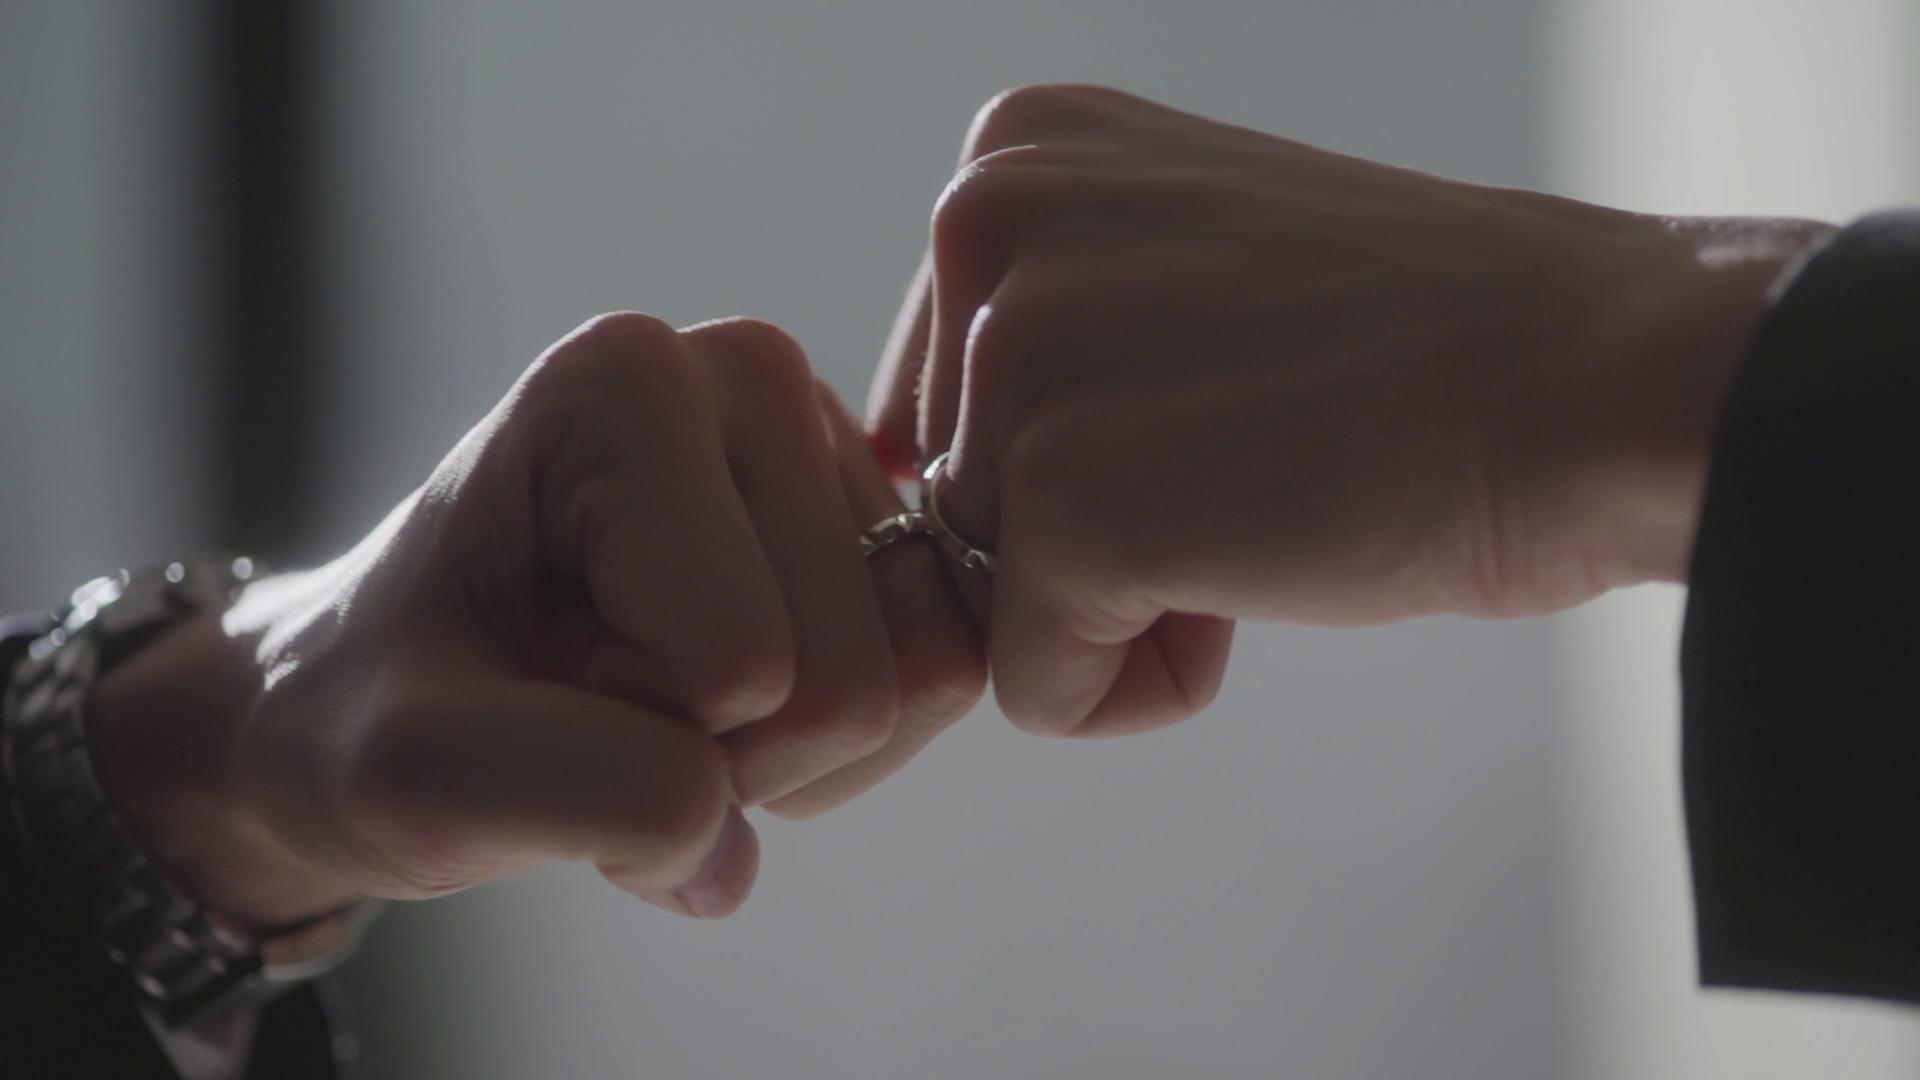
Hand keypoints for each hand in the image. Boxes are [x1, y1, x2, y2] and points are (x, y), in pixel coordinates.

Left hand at [91, 314, 983, 927]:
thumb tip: (727, 841)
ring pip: (919, 682)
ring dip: (789, 757)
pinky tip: (735, 705)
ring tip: (661, 703)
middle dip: (727, 751)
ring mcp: (828, 441)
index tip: (543, 683)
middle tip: (604, 707)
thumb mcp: (411, 773)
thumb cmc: (391, 712)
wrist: (401, 693)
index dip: (641, 732)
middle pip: (850, 677)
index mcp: (622, 383)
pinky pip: (948, 673)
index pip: (737, 662)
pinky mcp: (881, 512)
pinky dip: (842, 747)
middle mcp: (746, 373)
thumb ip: (566, 790)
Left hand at [869, 84, 1830, 734]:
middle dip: (1093, 531)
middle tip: (1258, 459)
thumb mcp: (1180, 258)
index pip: (943, 397)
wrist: (1591, 381)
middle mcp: (984, 223)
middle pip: (954, 494)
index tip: (1223, 406)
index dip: (1086, 452)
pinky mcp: (1061, 498)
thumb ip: (1051, 322)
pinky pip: (1036, 688)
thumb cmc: (1420, 340)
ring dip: (1129, 601)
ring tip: (1270, 508)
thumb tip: (929, 472)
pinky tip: (1263, 583)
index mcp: (1011, 157)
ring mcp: (1017, 359)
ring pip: (989, 596)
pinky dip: (1144, 684)